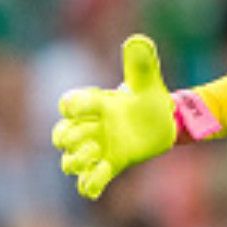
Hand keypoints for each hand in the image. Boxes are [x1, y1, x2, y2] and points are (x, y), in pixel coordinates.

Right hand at [51, 35, 176, 199]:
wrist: (165, 121)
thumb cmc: (149, 98)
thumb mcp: (147, 80)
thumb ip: (141, 63)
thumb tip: (138, 40)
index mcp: (96, 104)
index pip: (69, 104)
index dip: (71, 106)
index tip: (82, 108)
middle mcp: (91, 127)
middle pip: (61, 135)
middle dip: (67, 137)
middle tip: (90, 136)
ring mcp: (99, 148)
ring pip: (70, 161)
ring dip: (75, 160)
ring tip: (95, 153)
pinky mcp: (111, 165)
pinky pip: (90, 181)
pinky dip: (89, 185)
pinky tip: (93, 187)